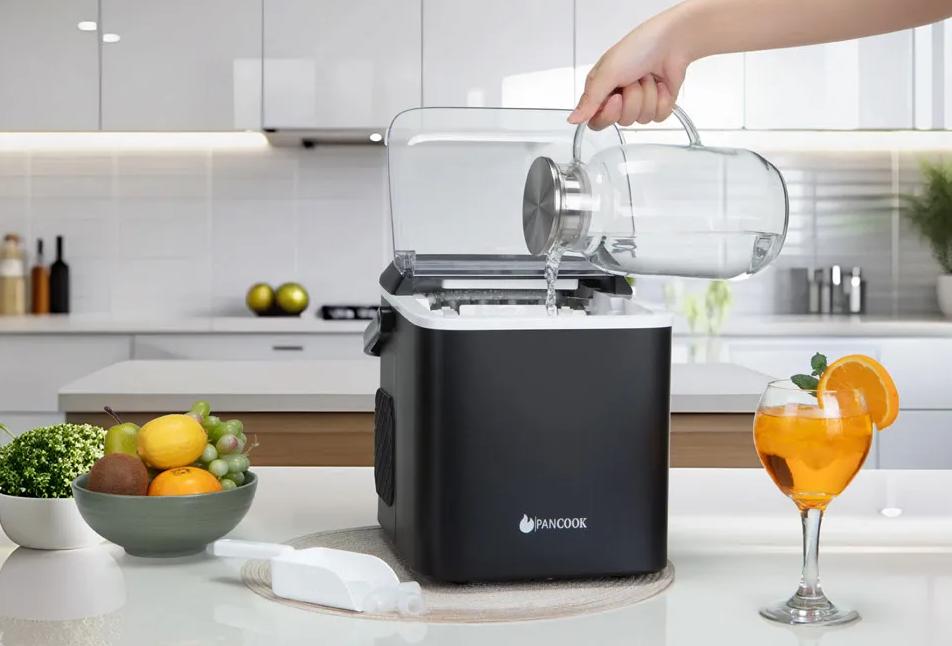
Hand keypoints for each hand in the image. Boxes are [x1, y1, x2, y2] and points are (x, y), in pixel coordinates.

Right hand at [568, 9, 689, 129]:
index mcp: (601, 92)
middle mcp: (619, 100)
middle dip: (632, 99)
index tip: (617, 98)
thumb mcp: (607, 72)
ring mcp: (639, 103)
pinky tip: (661, 84)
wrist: (670, 41)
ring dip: (647, 95)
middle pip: (621, 121)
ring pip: (641, 119)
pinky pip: (658, 116)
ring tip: (647, 76)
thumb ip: (590, 99)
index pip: (597, 121)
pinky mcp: (658, 105)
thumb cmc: (638, 48)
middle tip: (634, 80)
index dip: (608, 115)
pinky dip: (662, 99)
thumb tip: (573, 120)